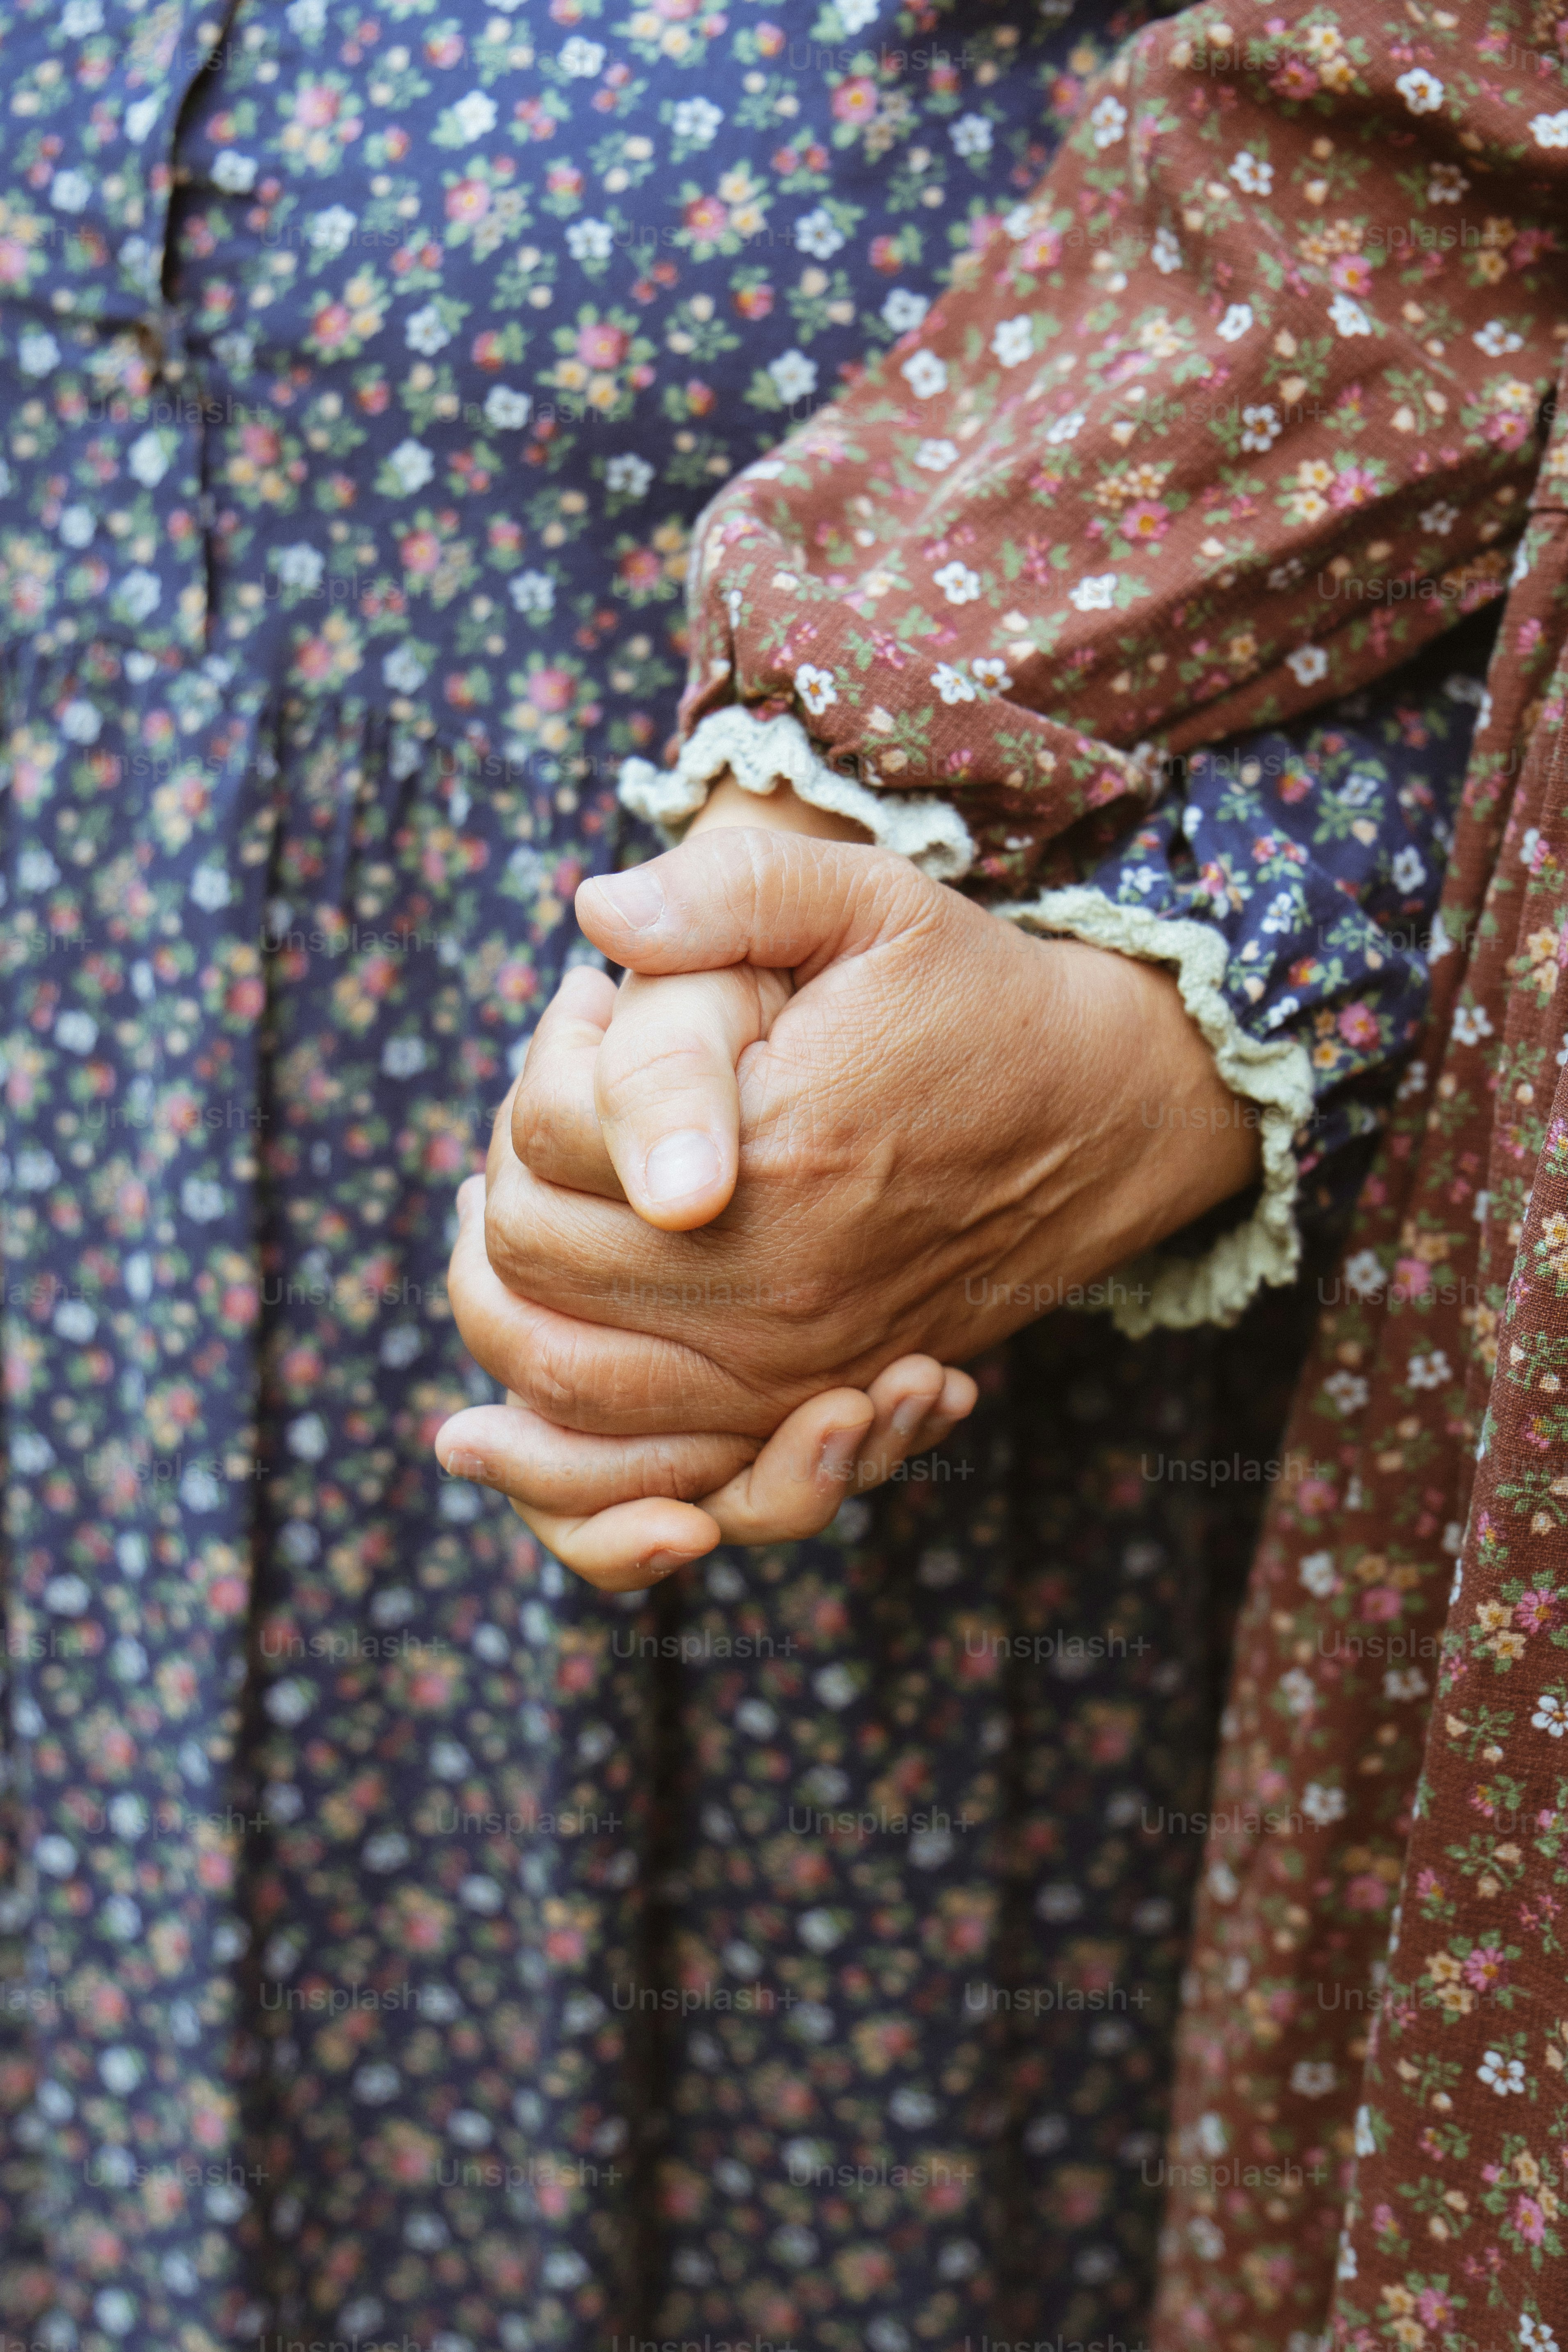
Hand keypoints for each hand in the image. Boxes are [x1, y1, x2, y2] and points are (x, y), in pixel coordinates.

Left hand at [442, 827, 1259, 1565]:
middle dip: (500, 1180)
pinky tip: (500, 1398)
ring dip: (496, 1308)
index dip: (539, 1061)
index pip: (544, 1141)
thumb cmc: (970, 997)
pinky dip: (563, 1451)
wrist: (1099, 1114)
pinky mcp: (807, 1409)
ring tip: (492, 1221)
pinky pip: (651, 1469)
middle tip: (536, 1115)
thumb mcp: (867, 898)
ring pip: (562, 1380)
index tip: (588, 1007)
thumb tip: (597, 910)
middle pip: (530, 1260)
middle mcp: (778, 1289)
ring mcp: (794, 1368)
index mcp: (775, 1160)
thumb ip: (727, 888)